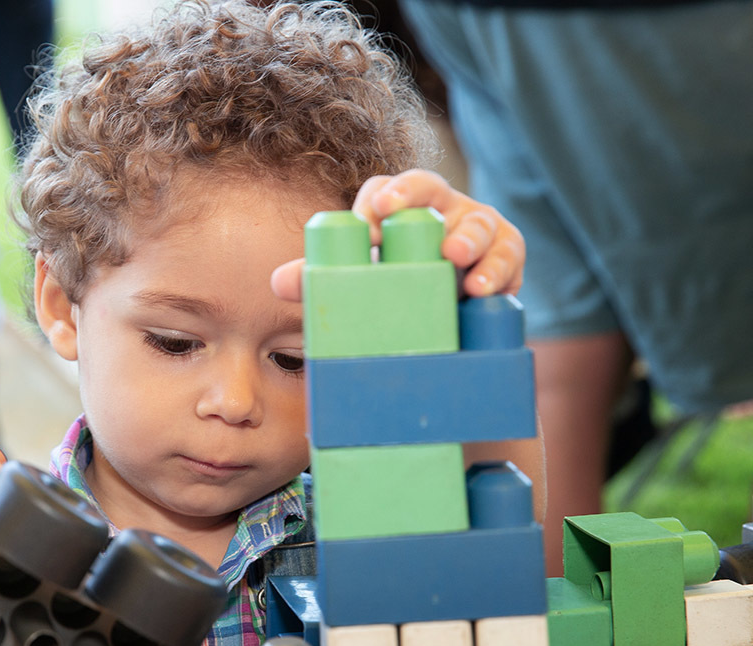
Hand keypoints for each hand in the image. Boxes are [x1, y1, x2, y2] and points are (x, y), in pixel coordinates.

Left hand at [270, 169, 524, 300]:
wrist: (445, 314)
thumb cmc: (394, 284)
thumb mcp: (359, 280)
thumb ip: (320, 279)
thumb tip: (278, 281)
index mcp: (398, 207)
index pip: (385, 188)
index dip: (378, 197)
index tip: (367, 220)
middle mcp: (438, 207)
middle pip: (430, 188)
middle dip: (416, 198)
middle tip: (399, 217)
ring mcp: (476, 227)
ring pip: (478, 220)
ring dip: (468, 238)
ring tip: (456, 259)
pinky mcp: (506, 255)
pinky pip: (509, 255)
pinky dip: (500, 271)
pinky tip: (488, 292)